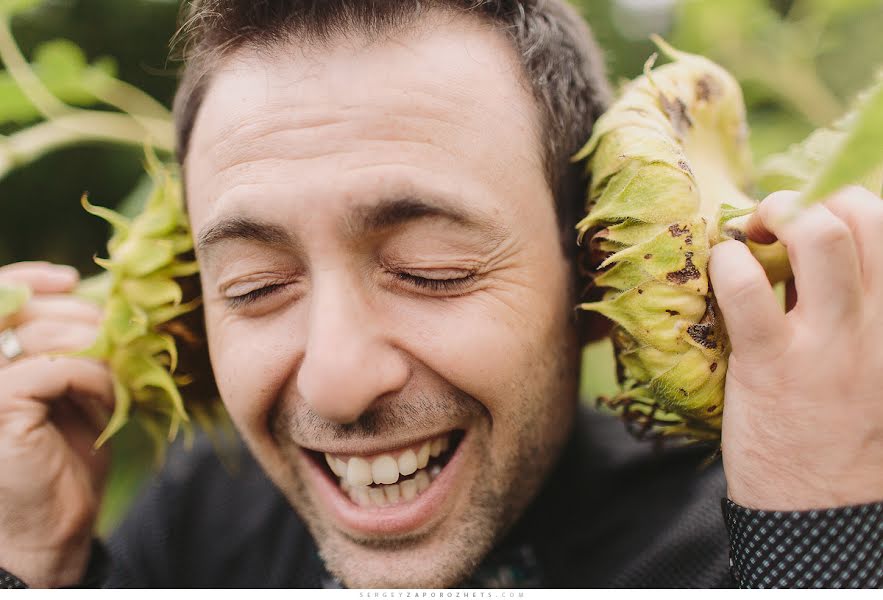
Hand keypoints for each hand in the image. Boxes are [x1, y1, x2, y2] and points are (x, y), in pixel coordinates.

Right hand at [0, 262, 112, 586]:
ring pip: (44, 335)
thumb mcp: (66, 385)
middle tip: (116, 338)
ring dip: (94, 350)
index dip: (28, 278)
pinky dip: (93, 378)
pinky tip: (105, 400)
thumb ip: (66, 342)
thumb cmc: (61, 452)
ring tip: (112, 380)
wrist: (52, 523)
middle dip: (80, 315)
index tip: (69, 278)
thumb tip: (95, 296)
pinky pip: (59, 367)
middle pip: (23, 308)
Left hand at [710, 187, 882, 510]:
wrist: (823, 515)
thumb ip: (860, 314)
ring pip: (817, 234)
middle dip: (811, 199)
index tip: (812, 224)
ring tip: (748, 235)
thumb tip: (807, 259)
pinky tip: (720, 271)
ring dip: (774, 214)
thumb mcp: (875, 366)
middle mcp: (878, 324)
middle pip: (862, 214)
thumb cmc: (843, 436)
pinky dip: (726, 262)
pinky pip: (745, 286)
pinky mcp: (770, 363)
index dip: (847, 207)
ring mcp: (827, 342)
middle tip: (775, 224)